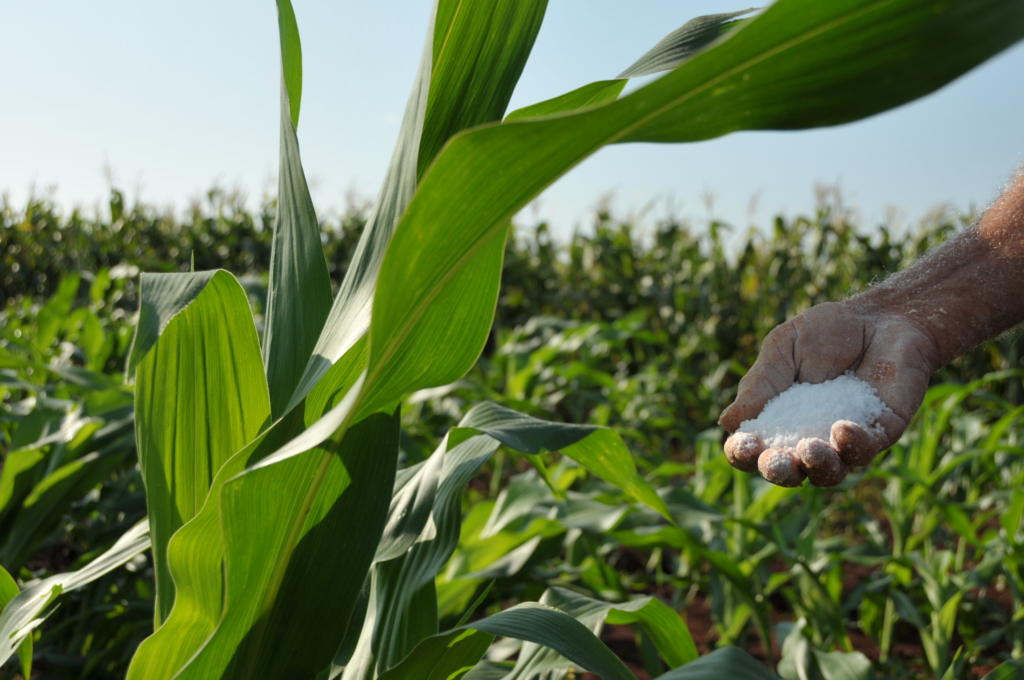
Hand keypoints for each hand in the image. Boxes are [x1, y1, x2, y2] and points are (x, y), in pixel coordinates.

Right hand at [718, 300, 938, 485]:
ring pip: (828, 472)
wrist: (881, 316)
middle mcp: (808, 438)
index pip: (753, 450)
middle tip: (774, 460)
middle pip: (789, 471)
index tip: (743, 443)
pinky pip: (865, 450)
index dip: (743, 453)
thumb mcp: (782, 350)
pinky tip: (842, 428)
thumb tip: (728, 422)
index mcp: (777, 421)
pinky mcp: (880, 433)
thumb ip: (760, 384)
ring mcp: (845, 441)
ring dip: (816, 466)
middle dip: (778, 471)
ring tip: (808, 449)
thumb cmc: (826, 331)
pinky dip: (852, 445)